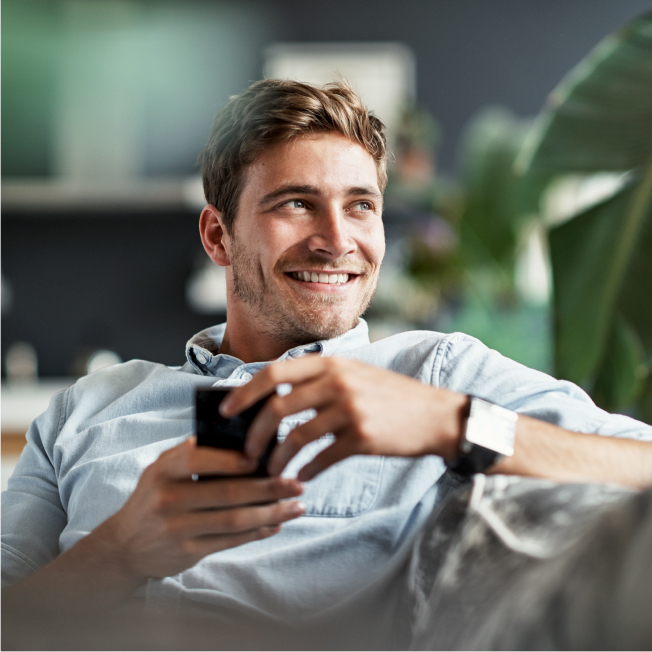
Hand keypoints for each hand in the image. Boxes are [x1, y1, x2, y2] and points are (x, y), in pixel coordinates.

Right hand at [98, 437, 304, 579]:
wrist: (124, 545)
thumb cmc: (154, 497)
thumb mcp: (162, 468)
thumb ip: (193, 452)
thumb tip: (240, 438)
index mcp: (164, 470)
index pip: (200, 458)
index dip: (233, 459)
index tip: (264, 457)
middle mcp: (168, 498)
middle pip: (227, 492)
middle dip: (268, 488)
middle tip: (296, 483)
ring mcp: (177, 528)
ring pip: (234, 519)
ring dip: (271, 513)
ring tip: (296, 506)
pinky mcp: (187, 552)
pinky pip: (231, 541)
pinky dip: (258, 531)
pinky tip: (277, 523)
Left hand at [220, 356, 467, 480]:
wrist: (436, 416)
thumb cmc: (391, 396)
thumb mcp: (356, 374)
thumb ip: (320, 380)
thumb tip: (275, 399)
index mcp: (330, 364)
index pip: (274, 373)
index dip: (245, 392)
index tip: (227, 411)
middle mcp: (337, 382)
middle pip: (277, 407)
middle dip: (254, 434)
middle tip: (246, 453)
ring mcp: (349, 409)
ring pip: (296, 437)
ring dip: (277, 458)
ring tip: (270, 472)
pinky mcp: (362, 437)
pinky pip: (321, 458)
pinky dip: (305, 471)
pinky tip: (301, 478)